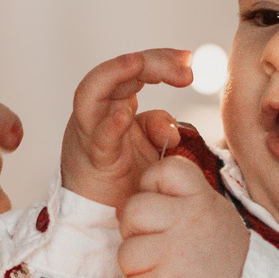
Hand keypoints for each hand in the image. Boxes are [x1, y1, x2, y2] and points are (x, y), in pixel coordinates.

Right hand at [61, 50, 192, 208]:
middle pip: (118, 72)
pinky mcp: (90, 159)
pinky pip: (97, 139)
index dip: (161, 59)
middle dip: (151, 63)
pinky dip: (109, 126)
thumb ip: (160, 128)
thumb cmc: (124, 180)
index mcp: (114, 103)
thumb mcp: (150, 147)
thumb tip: (171, 128)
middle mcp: (98, 111)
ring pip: (92, 92)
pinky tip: (124, 116)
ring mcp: (89, 132)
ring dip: (115, 75)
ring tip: (137, 64)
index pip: (136, 69)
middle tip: (185, 69)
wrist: (104, 219)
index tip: (189, 60)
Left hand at [118, 154, 248, 277]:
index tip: (161, 208)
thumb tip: (126, 205)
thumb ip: (177, 199)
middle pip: (132, 210)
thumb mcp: (212, 213)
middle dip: (135, 231)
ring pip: (126, 253)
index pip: (163, 170)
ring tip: (161, 272)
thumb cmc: (219, 256)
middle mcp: (189, 222)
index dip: (150, 185)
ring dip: (137, 268)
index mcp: (201, 200)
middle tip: (155, 246)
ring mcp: (175, 257)